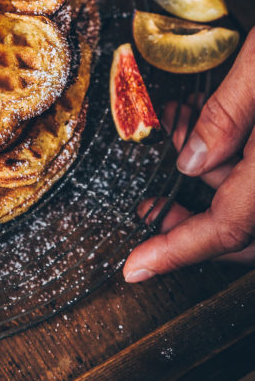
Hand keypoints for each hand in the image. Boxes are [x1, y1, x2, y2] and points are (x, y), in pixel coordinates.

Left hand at [123, 29, 254, 280]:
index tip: (137, 267)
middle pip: (248, 232)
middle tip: (151, 211)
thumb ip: (227, 113)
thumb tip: (191, 161)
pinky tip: (222, 147)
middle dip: (193, 226)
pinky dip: (244, 179)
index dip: (176, 251)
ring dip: (220, 197)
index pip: (228, 226)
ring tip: (181, 160)